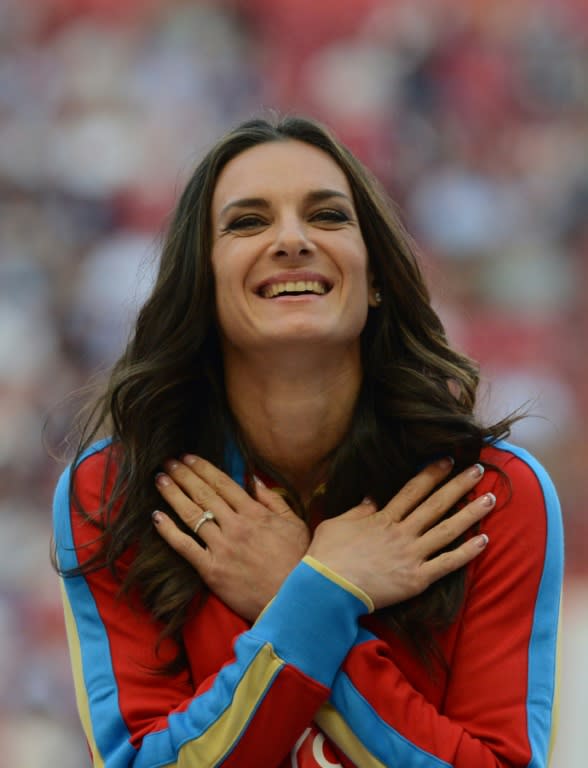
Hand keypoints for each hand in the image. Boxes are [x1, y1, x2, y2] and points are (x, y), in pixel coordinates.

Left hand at [152, 455, 309, 620]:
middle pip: (204, 494)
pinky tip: (156, 517)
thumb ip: (274, 500)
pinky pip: (185, 546)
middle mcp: (235, 526)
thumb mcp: (295, 524)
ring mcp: (222, 547)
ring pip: (192, 515)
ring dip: (173, 494)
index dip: (203, 468)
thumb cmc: (298, 562)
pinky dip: (169, 531)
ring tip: (159, 480)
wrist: (292, 600)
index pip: (223, 483)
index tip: (188, 457)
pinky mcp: (212, 570)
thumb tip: (254, 479)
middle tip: (168, 462)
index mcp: (255, 513)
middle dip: (184, 475)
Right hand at [307, 460, 492, 609]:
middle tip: (478, 470)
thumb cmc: (326, 555)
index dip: (432, 474)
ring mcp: (411, 555)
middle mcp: (402, 532)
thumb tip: (371, 498)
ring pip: (447, 530)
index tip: (447, 460)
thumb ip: (358, 510)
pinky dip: (467, 553)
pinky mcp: (416, 579)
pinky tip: (484, 541)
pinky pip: (447, 564)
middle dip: (458, 485)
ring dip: (470, 513)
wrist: (327, 588)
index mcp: (383, 518)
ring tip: (490, 499)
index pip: (413, 490)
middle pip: (436, 504)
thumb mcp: (336, 523)